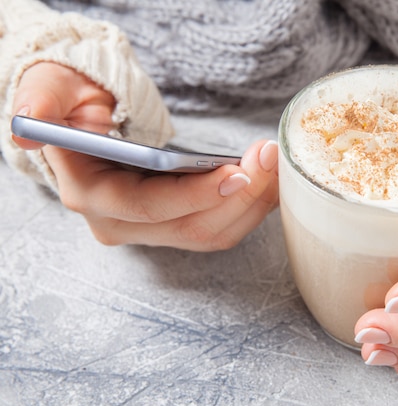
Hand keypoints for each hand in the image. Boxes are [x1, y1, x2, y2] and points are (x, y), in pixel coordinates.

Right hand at [12, 62, 278, 250]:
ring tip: (275, 164)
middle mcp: (119, 223)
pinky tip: (268, 182)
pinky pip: (218, 227)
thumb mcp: (51, 90)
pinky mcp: (172, 224)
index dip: (194, 195)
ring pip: (211, 233)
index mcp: (89, 193)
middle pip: (191, 226)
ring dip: (252, 204)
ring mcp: (148, 229)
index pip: (148, 206)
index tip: (237, 173)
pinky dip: (248, 208)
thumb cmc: (70, 102)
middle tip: (269, 157)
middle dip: (239, 196)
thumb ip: (43, 101)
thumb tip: (30, 123)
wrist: (83, 123)